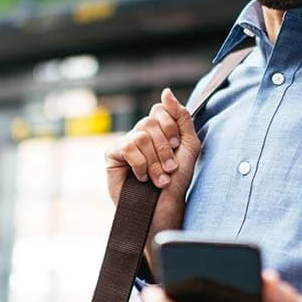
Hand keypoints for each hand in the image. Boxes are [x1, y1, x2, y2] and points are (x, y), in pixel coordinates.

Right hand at [104, 90, 201, 275]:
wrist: (163, 209)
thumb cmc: (177, 182)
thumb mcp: (189, 146)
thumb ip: (181, 117)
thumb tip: (165, 92)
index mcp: (158, 130)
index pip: (161, 110)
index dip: (171, 129)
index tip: (177, 149)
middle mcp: (140, 133)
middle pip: (151, 122)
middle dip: (165, 148)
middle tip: (169, 168)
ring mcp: (125, 143)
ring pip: (141, 135)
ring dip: (154, 161)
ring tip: (159, 179)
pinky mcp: (113, 156)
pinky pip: (127, 146)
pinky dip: (140, 164)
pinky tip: (141, 177)